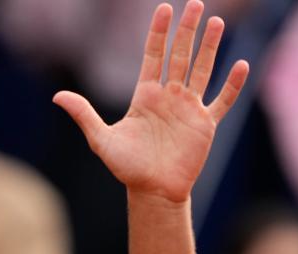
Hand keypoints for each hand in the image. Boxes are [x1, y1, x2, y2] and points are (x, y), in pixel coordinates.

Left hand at [54, 1, 248, 202]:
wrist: (152, 191)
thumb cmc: (127, 167)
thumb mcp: (101, 139)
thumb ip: (83, 115)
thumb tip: (56, 96)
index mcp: (145, 95)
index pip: (153, 55)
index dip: (158, 32)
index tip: (163, 8)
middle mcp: (169, 96)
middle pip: (180, 56)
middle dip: (187, 30)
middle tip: (194, 3)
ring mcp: (189, 108)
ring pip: (202, 70)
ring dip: (209, 48)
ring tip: (216, 23)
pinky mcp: (205, 124)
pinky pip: (221, 101)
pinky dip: (231, 85)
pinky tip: (241, 64)